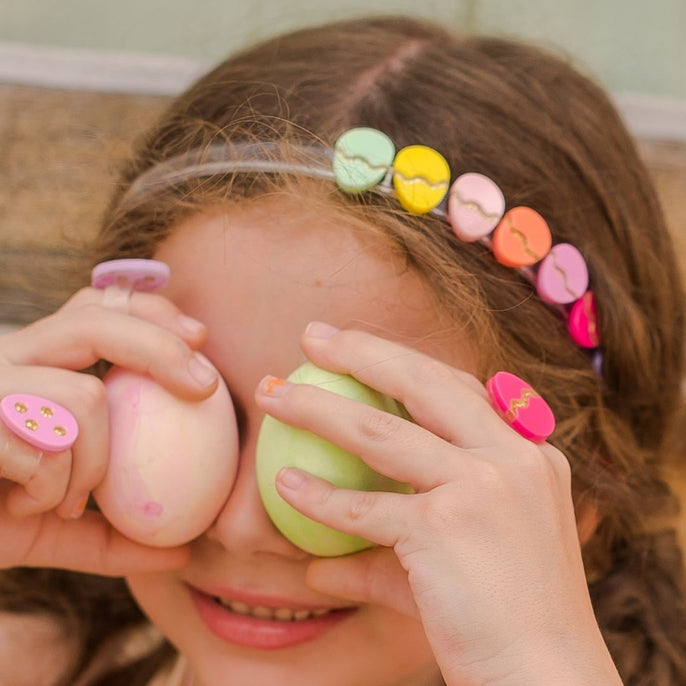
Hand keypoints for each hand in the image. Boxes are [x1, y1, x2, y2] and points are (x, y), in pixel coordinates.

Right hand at [0, 287, 214, 573]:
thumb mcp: (57, 523)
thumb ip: (115, 532)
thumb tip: (186, 552)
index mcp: (33, 361)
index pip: (97, 306)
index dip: (151, 312)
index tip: (199, 339)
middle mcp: (6, 356)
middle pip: (97, 321)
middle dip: (161, 347)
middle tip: (206, 387)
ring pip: (82, 399)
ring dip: (93, 463)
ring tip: (68, 497)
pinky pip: (43, 447)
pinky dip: (50, 488)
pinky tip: (20, 504)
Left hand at [256, 324, 621, 685]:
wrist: (545, 674)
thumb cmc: (508, 616)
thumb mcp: (465, 558)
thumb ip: (390, 550)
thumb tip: (318, 564)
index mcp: (528, 451)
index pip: (458, 387)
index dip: (404, 360)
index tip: (358, 345)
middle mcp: (513, 455)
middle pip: (423, 381)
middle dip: (361, 349)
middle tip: (312, 334)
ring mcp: (483, 485)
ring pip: (381, 430)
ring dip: (316, 408)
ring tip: (272, 393)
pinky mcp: (448, 526)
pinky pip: (365, 507)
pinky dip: (319, 498)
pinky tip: (285, 484)